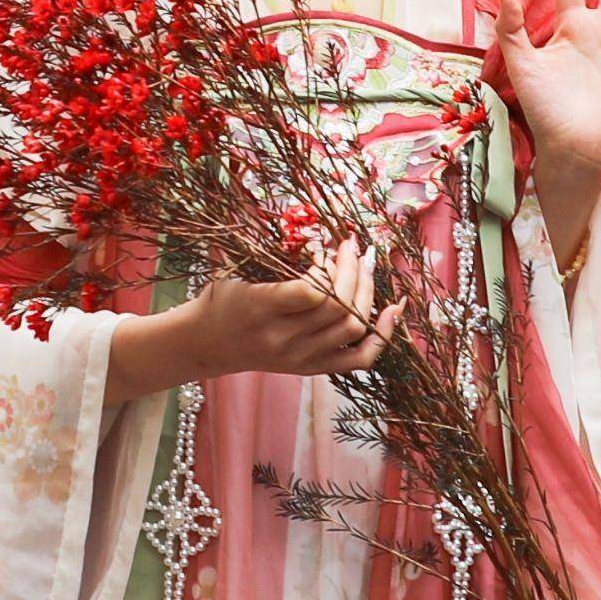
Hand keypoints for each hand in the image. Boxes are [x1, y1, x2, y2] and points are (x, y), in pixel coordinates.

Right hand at [138, 242, 403, 394]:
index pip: (313, 292)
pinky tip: (393, 309)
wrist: (207, 344)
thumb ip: (275, 252)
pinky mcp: (312, 368)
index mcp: (262, 310)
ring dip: (367, 292)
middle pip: (339, 308)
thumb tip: (319, 231)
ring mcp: (301, 358)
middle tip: (354, 247)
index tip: (323, 250)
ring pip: (354, 328)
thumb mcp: (237, 268)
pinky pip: (359, 359)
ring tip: (364, 266)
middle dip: (354, 270)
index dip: (328, 267)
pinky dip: (382, 335)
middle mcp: (284, 340)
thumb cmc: (223, 297)